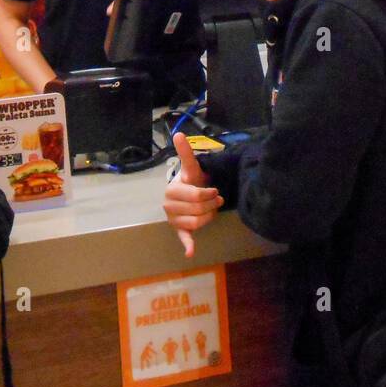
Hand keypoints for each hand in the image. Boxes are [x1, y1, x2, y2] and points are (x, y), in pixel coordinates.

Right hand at [163, 134, 221, 257]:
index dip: (209, 194)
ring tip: (212, 208)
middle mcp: (169, 205)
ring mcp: (173, 219)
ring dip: (209, 216)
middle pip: (199, 210)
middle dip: (211, 204)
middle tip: (217, 198)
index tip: (215, 191)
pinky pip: (183, 237)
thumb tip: (178, 133)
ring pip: (198, 222)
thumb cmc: (193, 180)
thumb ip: (186, 152)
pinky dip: (187, 245)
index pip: (196, 196)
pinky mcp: (180, 230)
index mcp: (172, 190)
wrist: (191, 192)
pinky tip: (190, 252)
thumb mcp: (192, 167)